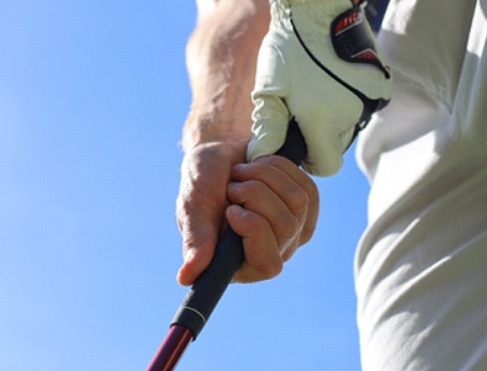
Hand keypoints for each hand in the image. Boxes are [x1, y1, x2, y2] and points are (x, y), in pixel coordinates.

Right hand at [176, 141, 318, 284]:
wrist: (219, 154)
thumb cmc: (201, 182)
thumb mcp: (192, 208)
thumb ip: (195, 239)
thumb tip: (187, 278)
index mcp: (239, 264)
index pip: (268, 264)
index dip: (254, 229)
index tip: (230, 209)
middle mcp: (269, 253)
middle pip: (285, 226)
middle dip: (255, 192)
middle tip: (232, 186)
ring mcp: (292, 232)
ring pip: (298, 202)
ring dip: (266, 176)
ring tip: (243, 173)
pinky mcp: (306, 210)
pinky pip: (309, 189)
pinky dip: (282, 169)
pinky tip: (262, 167)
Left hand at [247, 0, 391, 175]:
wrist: (318, 10)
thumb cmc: (288, 49)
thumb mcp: (269, 90)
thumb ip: (267, 129)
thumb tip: (261, 158)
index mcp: (324, 119)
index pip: (326, 166)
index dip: (311, 161)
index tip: (300, 144)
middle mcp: (352, 114)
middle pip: (336, 147)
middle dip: (319, 137)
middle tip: (303, 110)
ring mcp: (370, 100)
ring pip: (349, 128)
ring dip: (334, 120)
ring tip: (317, 93)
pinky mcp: (381, 86)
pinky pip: (362, 108)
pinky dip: (348, 104)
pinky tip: (333, 84)